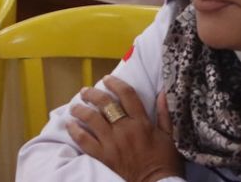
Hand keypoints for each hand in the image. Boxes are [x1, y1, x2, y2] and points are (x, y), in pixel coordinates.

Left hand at [66, 78, 181, 181]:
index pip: (126, 94)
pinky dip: (75, 131)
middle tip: (86, 91)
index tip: (107, 79)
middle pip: (105, 103)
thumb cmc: (165, 162)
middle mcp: (125, 129)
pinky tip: (70, 125)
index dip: (115, 83)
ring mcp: (112, 142)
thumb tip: (162, 92)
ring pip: (91, 118)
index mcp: (141, 122)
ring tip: (74, 107)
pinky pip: (85, 140)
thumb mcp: (169, 136)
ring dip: (80, 109)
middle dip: (92, 93)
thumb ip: (164, 113)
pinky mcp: (104, 156)